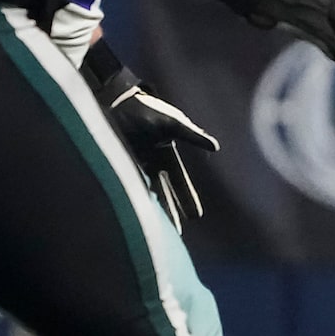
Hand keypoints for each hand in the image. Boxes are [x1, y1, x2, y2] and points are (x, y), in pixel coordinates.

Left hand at [87, 59, 218, 231]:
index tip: (196, 216)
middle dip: (172, 211)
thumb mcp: (173, 123)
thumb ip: (193, 137)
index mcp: (166, 154)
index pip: (179, 181)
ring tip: (156, 230)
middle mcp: (151, 162)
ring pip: (146, 192)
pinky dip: (131, 199)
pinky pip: (128, 185)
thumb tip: (216, 147)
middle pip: (164, 191)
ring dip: (152, 210)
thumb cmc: (148, 110)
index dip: (187, 198)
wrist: (118, 102)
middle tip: (179, 233)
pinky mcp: (119, 163)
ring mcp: (134, 164)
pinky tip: (133, 215)